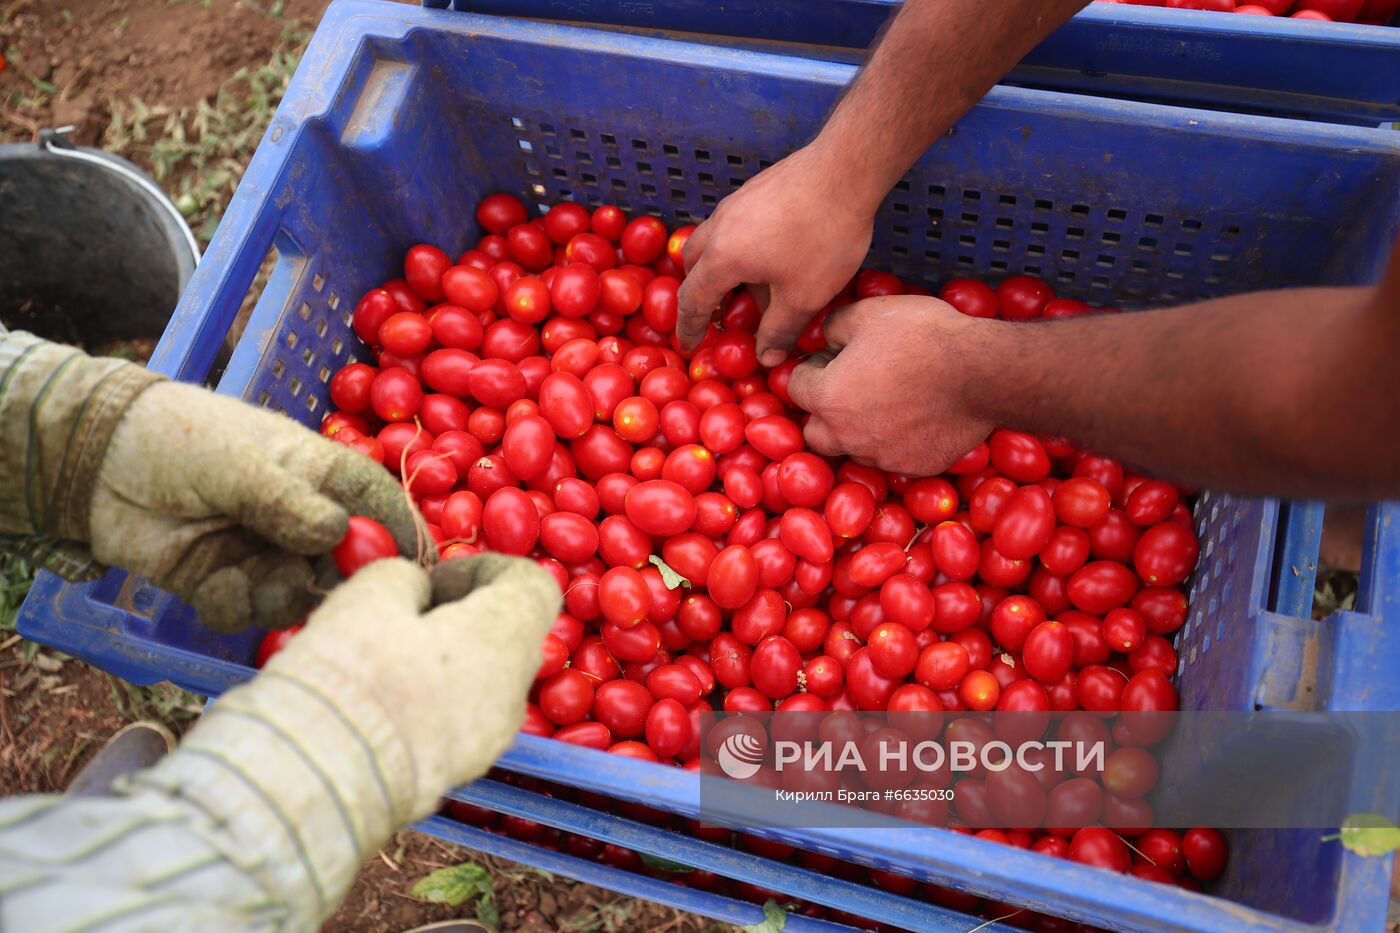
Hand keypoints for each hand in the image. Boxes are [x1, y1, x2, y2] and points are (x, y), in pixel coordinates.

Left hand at [90, 380, 418, 631]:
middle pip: (344, 566)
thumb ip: (287, 503)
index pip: (378, 506)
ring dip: (278, 598)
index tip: (416, 574)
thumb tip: (339, 536)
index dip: (403, 539)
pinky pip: (245, 613)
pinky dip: (231, 606)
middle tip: (313, 587)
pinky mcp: (220, 582)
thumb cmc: (178, 438)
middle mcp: (299, 518)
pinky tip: (210, 583)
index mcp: (318, 476)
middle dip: (333, 585)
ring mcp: (260, 553)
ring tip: (249, 580)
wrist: (92, 460)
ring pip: (295, 596)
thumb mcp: (239, 463)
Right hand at [262, 554, 559, 816]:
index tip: (437, 578)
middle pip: (510, 636)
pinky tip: (384, 705)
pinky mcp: (461, 773)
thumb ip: (405, 578)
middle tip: (404, 616)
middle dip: (465, 616)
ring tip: (386, 662)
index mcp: (506, 638)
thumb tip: (415, 590)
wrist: (325, 778)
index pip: (534, 586)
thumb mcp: (369, 596)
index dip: (488, 569)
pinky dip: (436, 703)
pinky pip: (463, 723)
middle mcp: (514, 692)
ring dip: (449, 662)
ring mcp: (492, 740)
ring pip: (487, 683)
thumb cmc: (354, 671)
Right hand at [676, 144, 875, 362]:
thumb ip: (779, 331)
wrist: (846, 169)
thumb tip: (765, 358)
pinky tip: (772, 255)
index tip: (689, 346)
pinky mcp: (756, 189)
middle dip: (700, 293)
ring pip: (713, 241)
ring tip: (751, 287)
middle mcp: (720, 227)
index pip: (692, 300)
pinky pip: (734, 225)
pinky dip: (740, 247)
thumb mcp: (803, 297)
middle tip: (717, 315)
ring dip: (722, 268)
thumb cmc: (823, 237)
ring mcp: (736, 203)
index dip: (689, 328)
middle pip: (693, 265)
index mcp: (722, 258)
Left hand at [785, 295, 998, 474]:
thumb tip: (825, 337)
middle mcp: (847, 435)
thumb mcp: (869, 313)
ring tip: (884, 402)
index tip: (831, 358)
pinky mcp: (912, 467)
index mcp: (828, 398)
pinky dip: (894, 441)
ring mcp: (880, 456)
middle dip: (823, 411)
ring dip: (857, 430)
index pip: (794, 387)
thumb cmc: (923, 336)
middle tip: (848, 387)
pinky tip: (913, 417)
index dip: (811, 368)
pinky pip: (890, 457)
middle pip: (814, 431)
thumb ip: (833, 325)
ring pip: (852, 448)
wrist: (983, 372)